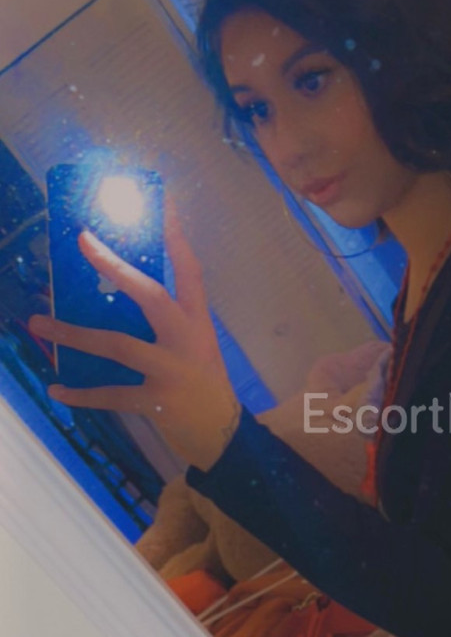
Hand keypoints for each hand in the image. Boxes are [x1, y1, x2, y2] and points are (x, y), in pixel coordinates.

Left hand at [28, 199, 241, 472]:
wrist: (226, 437)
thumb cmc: (205, 387)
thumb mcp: (196, 348)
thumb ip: (166, 325)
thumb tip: (114, 300)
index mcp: (198, 322)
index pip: (189, 269)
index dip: (174, 234)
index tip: (160, 199)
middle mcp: (187, 340)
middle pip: (149, 295)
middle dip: (114, 266)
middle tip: (82, 241)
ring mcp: (172, 370)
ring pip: (116, 345)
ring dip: (72, 334)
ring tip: (38, 323)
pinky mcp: (158, 401)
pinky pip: (111, 394)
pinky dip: (81, 393)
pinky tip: (56, 389)